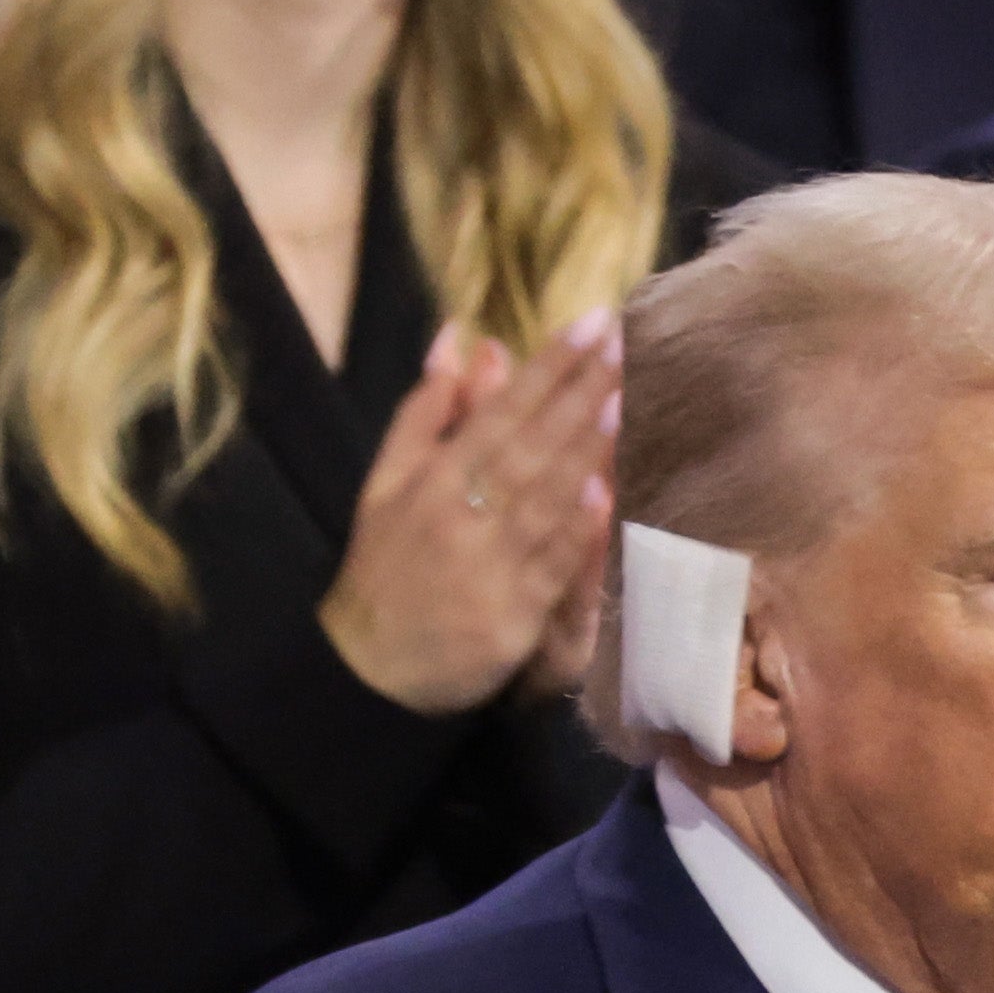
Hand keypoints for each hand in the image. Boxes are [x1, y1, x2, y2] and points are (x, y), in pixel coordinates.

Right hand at [318, 315, 621, 717]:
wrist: (369, 670)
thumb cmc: (384, 567)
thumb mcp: (384, 482)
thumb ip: (424, 411)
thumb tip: (455, 338)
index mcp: (432, 478)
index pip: (500, 410)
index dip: (548, 365)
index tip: (591, 323)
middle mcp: (460, 515)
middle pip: (529, 444)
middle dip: (578, 392)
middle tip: (624, 344)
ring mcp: (487, 567)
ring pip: (543, 498)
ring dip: (585, 449)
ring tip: (623, 400)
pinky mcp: (510, 618)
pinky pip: (550, 566)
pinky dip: (576, 532)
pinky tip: (604, 494)